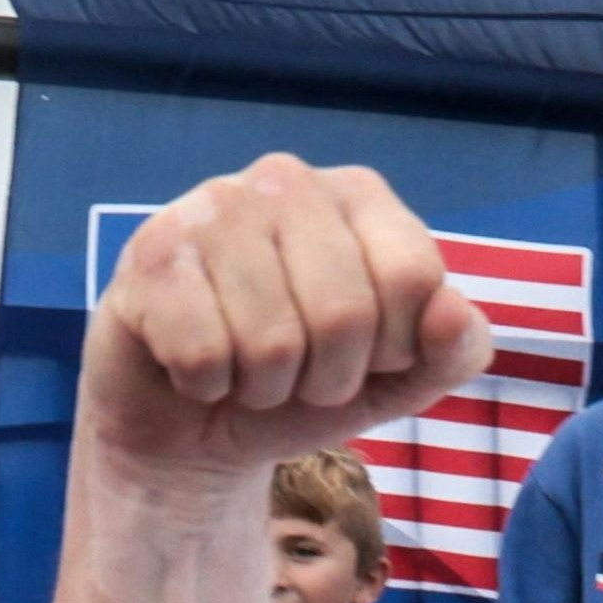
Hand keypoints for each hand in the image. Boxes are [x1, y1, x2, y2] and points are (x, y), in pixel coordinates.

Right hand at [80, 156, 491, 487]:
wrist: (196, 423)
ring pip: (273, 341)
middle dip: (328, 377)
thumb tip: (452, 310)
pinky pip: (204, 354)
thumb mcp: (402, 378)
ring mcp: (212, 206)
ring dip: (265, 387)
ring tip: (246, 369)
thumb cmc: (305, 382)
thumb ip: (454, 348)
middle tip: (297, 374)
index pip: (415, 279)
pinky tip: (195, 365)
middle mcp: (286, 179)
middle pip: (347, 314)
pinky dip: (207, 385)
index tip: (368, 356)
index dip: (397, 349)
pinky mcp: (148, 251)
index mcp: (360, 193)